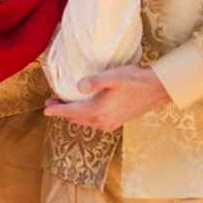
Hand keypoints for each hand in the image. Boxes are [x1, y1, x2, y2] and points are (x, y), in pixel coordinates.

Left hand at [43, 65, 169, 131]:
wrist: (156, 91)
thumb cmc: (135, 81)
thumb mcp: (113, 77)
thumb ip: (94, 81)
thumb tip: (78, 86)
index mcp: (99, 111)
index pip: (71, 112)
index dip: (56, 110)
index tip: (45, 109)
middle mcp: (102, 122)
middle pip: (75, 118)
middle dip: (62, 111)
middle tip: (51, 103)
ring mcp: (110, 124)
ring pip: (84, 122)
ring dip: (72, 114)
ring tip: (64, 105)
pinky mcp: (115, 123)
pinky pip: (93, 122)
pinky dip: (84, 117)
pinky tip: (83, 109)